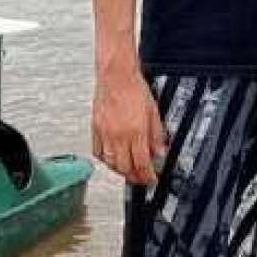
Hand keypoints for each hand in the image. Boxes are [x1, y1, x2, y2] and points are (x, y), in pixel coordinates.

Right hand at [91, 69, 166, 184]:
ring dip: (120, 171)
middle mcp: (119, 135)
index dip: (148, 176)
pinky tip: (112, 160)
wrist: (116, 76)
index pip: (142, 162)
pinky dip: (105, 160)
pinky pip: (98, 152)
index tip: (152, 180)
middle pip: (125, 167)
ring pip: (110, 162)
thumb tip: (160, 152)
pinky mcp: (95, 129)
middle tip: (141, 179)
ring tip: (128, 172)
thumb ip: (157, 135)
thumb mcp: (154, 112)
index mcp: (136, 131)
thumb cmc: (135, 89)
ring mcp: (105, 133)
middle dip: (134, 177)